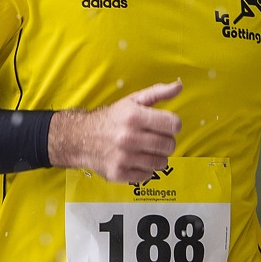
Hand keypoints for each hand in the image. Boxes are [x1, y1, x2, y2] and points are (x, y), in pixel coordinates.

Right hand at [49, 80, 182, 182]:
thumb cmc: (112, 118)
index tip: (165, 125)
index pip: (173, 125)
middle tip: (155, 139)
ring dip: (157, 157)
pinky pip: (147, 175)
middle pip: (169, 145)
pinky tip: (136, 160)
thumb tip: (179, 86)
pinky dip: (145, 169)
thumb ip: (158, 92)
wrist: (81, 138)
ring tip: (146, 150)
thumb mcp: (132, 101)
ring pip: (161, 163)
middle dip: (166, 142)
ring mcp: (123, 157)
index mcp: (134, 116)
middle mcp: (128, 137)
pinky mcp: (119, 173)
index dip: (173, 125)